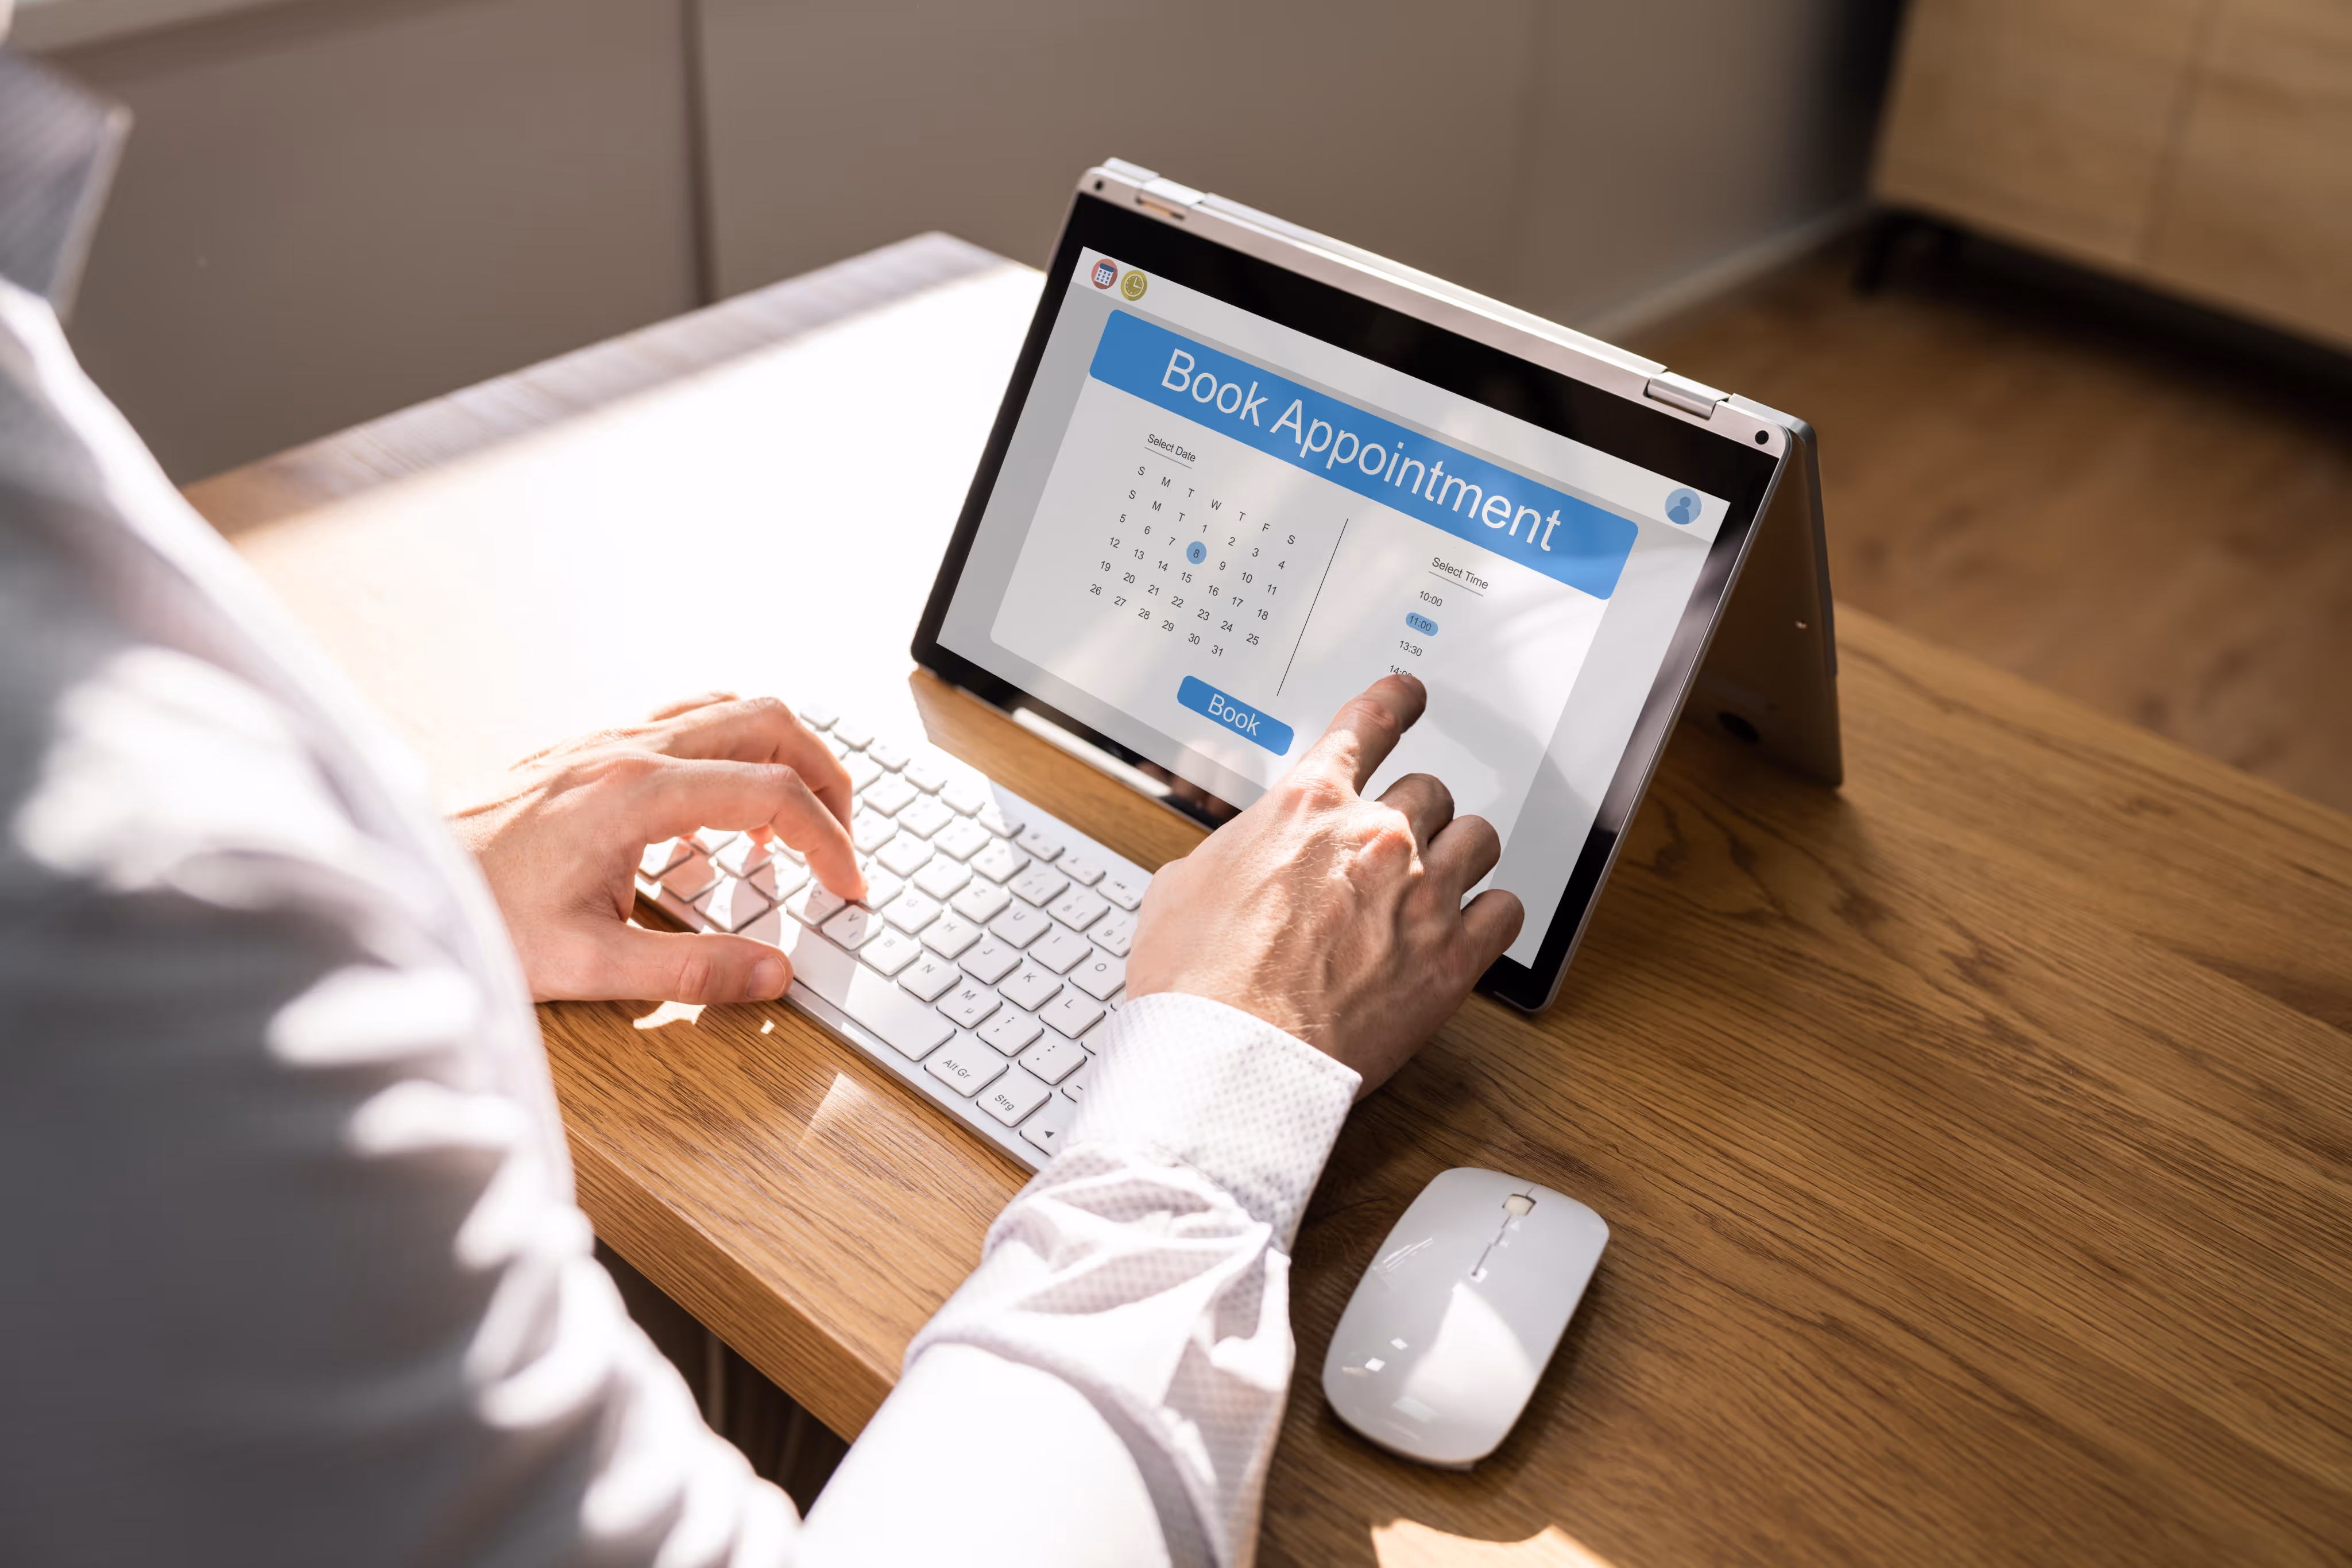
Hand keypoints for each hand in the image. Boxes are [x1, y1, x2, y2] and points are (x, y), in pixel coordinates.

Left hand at [449, 693, 861, 1004]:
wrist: (402, 879)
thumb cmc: (479, 916)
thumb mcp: (588, 964)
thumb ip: (691, 971)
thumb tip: (774, 976)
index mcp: (636, 795)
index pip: (773, 794)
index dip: (830, 841)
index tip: (849, 887)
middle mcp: (628, 749)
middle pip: (771, 723)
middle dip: (826, 780)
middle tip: (841, 844)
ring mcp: (609, 738)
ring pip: (734, 708)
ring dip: (783, 757)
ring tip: (796, 827)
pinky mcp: (592, 746)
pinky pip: (692, 720)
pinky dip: (735, 754)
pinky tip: (723, 817)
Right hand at [1125, 674, 1522, 1095]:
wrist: (1229, 1057)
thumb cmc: (1197, 981)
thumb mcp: (1181, 885)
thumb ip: (1230, 853)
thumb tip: (1236, 857)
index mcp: (1307, 806)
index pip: (1369, 722)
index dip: (1397, 699)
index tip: (1411, 694)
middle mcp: (1376, 835)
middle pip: (1431, 789)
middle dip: (1415, 814)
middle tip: (1397, 848)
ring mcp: (1422, 893)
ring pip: (1480, 838)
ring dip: (1460, 856)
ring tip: (1440, 884)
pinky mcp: (1454, 958)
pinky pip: (1507, 911)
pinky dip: (1491, 916)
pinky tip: (1470, 930)